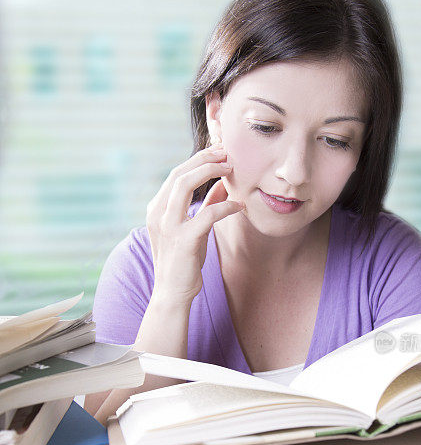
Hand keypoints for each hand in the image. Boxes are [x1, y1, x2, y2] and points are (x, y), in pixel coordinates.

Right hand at [146, 145, 243, 306]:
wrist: (172, 293)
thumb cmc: (184, 261)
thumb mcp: (194, 228)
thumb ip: (205, 204)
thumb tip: (224, 184)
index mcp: (157, 209)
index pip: (176, 174)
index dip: (198, 159)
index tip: (218, 152)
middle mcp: (157, 214)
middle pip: (179, 174)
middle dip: (204, 159)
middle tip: (227, 154)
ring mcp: (168, 227)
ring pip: (184, 185)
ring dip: (210, 172)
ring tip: (231, 169)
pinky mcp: (184, 241)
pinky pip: (207, 214)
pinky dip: (225, 206)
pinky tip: (240, 205)